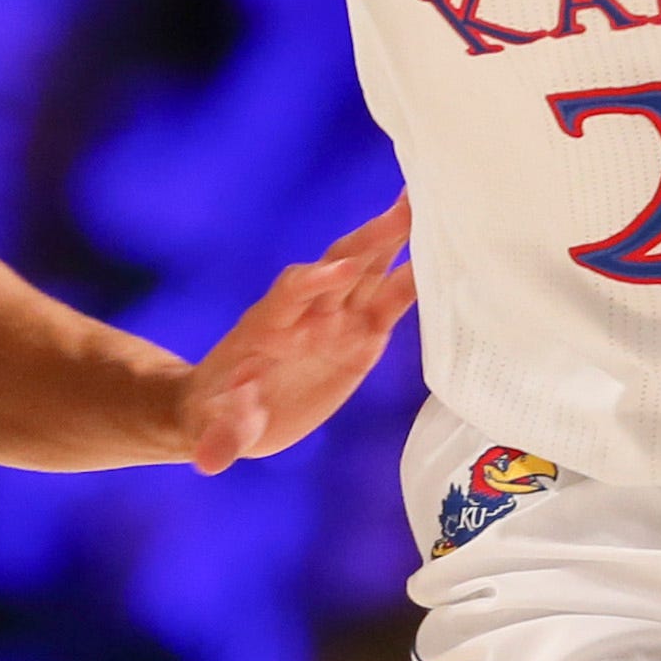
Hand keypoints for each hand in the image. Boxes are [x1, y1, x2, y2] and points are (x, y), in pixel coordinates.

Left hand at [183, 200, 415, 475]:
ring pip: (371, 270)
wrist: (228, 408)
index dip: (313, 281)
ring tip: (433, 203)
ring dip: (398, 238)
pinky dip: (416, 277)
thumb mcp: (217, 430)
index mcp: (270, 326)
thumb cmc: (219, 414)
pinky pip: (392, 300)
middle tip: (405, 206)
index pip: (291, 294)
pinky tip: (448, 251)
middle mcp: (308, 312)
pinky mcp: (362, 334)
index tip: (337, 269)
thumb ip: (223, 437)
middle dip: (370, 238)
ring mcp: (338, 318)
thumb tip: (212, 457)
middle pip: (341, 265)